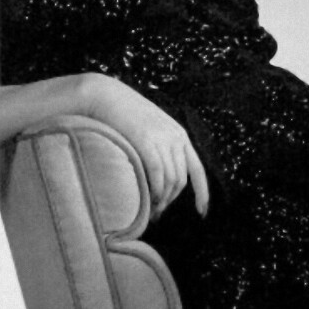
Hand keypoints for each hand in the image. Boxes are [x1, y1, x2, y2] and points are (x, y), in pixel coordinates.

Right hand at [82, 74, 208, 218]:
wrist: (106, 95)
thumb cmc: (123, 114)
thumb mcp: (150, 129)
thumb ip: (159, 147)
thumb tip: (160, 177)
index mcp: (179, 135)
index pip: (198, 170)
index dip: (202, 193)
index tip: (202, 212)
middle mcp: (175, 137)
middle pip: (181, 180)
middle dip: (171, 200)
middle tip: (157, 213)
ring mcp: (162, 139)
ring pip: (170, 180)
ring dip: (162, 200)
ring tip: (150, 211)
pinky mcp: (146, 141)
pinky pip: (158, 174)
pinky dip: (155, 191)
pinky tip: (149, 200)